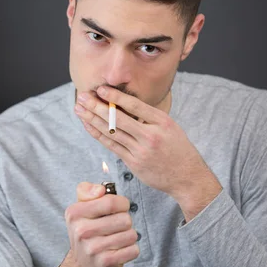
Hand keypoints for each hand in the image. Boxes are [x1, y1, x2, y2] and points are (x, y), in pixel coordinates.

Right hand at [58, 182, 138, 266]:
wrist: (82, 264)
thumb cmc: (86, 230)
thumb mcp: (81, 207)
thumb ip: (87, 190)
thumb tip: (100, 189)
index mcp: (75, 213)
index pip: (110, 202)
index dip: (122, 203)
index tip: (120, 208)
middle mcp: (81, 231)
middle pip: (124, 219)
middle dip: (125, 221)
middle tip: (116, 226)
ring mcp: (93, 248)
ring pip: (131, 234)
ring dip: (129, 235)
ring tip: (117, 238)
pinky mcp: (105, 262)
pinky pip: (133, 250)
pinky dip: (131, 249)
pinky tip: (120, 250)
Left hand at [75, 86, 221, 220]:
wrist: (187, 177)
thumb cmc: (178, 148)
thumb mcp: (169, 126)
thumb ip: (148, 116)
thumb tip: (122, 103)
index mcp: (162, 122)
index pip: (135, 106)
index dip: (115, 97)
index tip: (100, 89)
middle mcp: (150, 136)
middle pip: (118, 119)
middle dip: (96, 107)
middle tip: (81, 97)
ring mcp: (140, 151)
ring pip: (111, 132)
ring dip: (92, 119)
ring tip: (79, 109)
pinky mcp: (133, 163)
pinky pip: (111, 146)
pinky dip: (98, 134)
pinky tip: (88, 125)